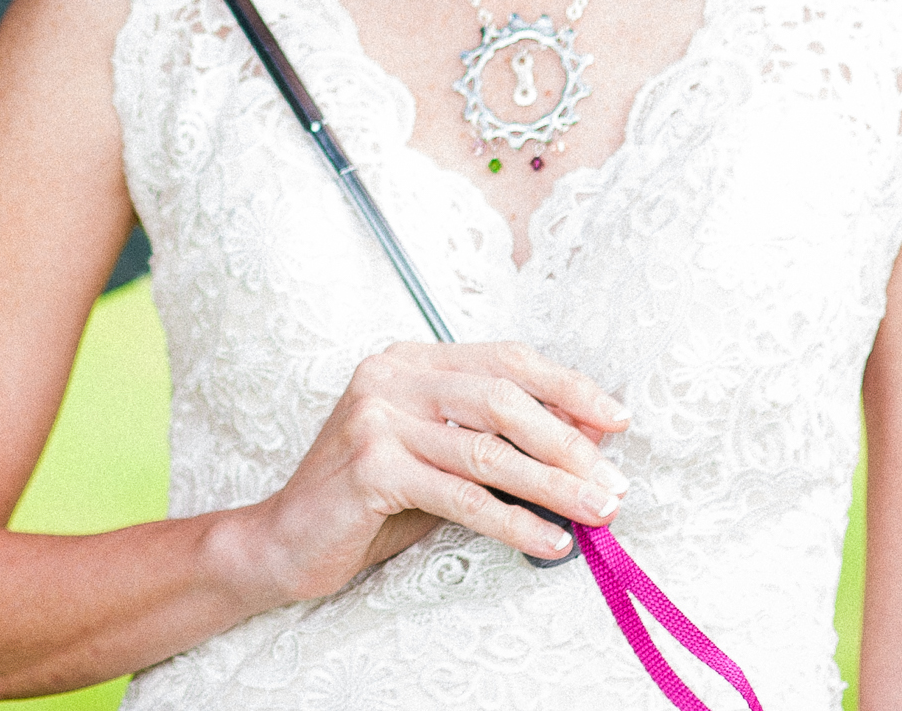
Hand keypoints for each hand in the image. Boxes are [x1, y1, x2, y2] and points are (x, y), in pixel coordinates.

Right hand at [215, 340, 632, 605]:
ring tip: (598, 514)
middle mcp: (392, 376)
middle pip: (503, 399)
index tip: (617, 418)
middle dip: (568, 443)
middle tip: (614, 484)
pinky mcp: (371, 466)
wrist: (284, 541)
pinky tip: (548, 541)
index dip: (568, 386)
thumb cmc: (369, 502)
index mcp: (411, 361)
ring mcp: (377, 418)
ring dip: (554, 487)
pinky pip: (461, 496)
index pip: (507, 359)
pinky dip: (513, 522)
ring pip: (488, 452)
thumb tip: (588, 439)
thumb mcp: (440, 459)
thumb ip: (499, 441)